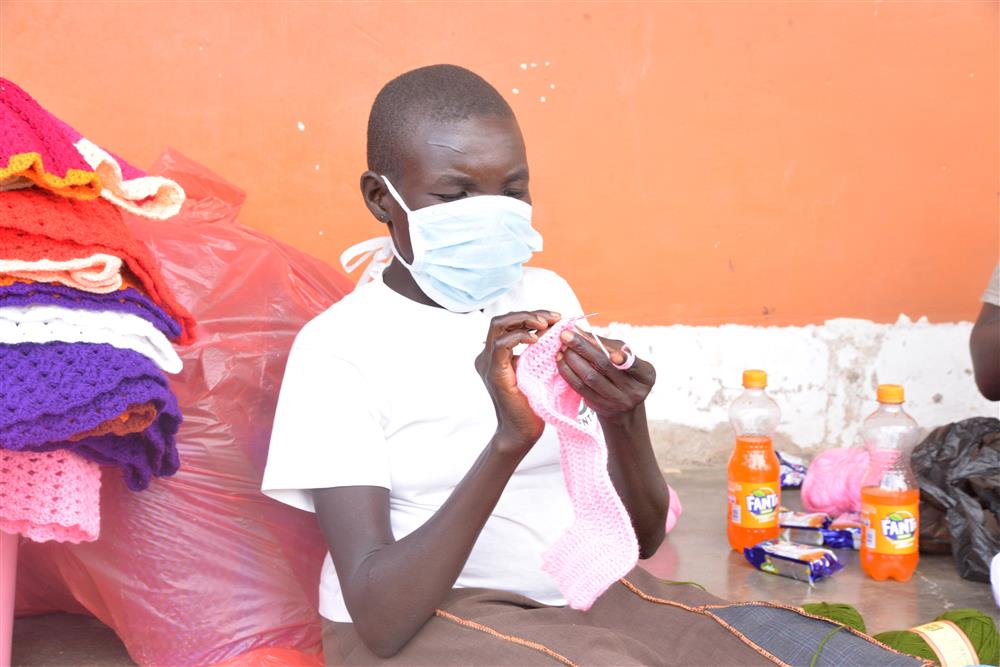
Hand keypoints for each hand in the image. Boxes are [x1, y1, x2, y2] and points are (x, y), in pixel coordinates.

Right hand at [475, 310, 561, 454]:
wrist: (522, 431)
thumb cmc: (533, 404)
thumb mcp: (536, 370)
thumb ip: (538, 351)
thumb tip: (556, 330)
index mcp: (496, 355)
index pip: (509, 323)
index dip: (531, 316)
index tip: (555, 317)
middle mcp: (487, 356)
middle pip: (502, 320)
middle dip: (529, 314)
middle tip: (553, 317)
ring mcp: (488, 363)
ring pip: (499, 326)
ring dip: (525, 320)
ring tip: (546, 324)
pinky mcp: (494, 372)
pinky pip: (502, 344)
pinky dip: (520, 337)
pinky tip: (537, 340)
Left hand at [556, 328, 655, 421]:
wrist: (623, 406)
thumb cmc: (624, 372)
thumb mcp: (625, 357)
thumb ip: (607, 345)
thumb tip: (581, 331)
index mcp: (646, 375)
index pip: (634, 364)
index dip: (622, 357)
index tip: (607, 349)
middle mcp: (634, 391)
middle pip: (605, 367)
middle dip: (583, 348)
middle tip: (566, 335)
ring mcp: (617, 401)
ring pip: (590, 378)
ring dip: (573, 360)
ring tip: (562, 347)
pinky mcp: (600, 407)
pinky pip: (580, 388)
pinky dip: (569, 373)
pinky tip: (561, 361)